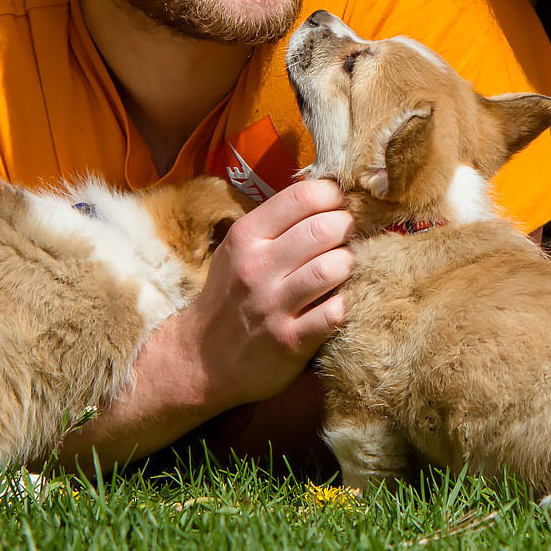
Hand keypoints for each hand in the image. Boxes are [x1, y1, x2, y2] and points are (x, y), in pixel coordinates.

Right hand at [49, 177, 353, 469]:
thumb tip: (328, 191)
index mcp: (246, 236)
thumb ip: (277, 222)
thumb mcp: (239, 249)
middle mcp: (257, 268)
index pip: (303, 197)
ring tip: (343, 268)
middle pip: (324, 228)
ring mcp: (272, 305)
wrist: (202, 360)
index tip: (339, 205)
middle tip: (348, 236)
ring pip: (333, 267)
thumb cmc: (230, 295)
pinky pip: (335, 312)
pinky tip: (337, 303)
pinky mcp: (289, 341)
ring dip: (349, 265)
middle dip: (347, 228)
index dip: (334, 196)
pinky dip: (345, 304)